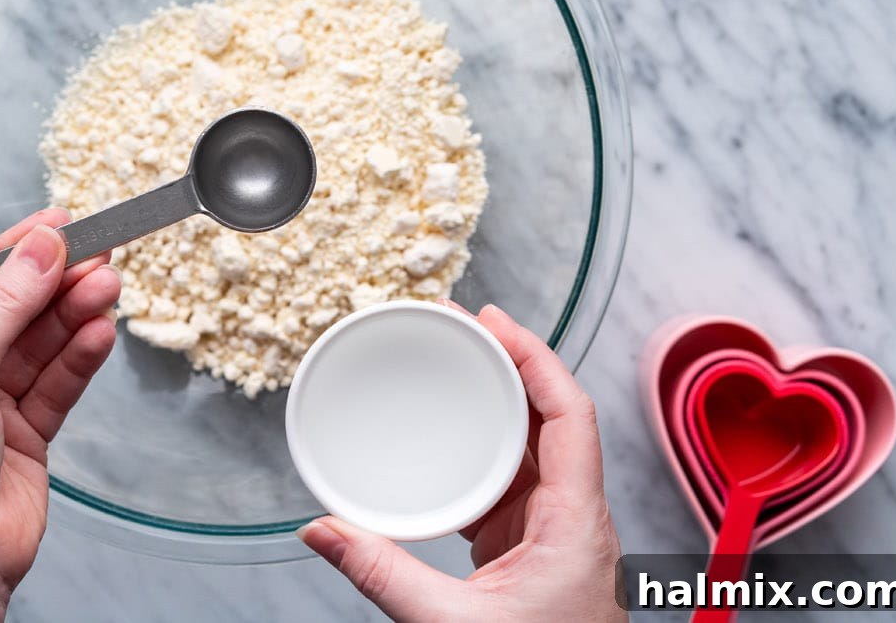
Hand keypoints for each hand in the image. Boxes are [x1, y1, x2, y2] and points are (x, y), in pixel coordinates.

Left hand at [0, 209, 121, 621]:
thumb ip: (3, 307)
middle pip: (9, 310)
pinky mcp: (23, 437)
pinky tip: (100, 332)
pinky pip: (56, 384)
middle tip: (98, 249)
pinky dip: (79, 358)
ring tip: (109, 285)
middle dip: (53, 281)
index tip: (56, 221)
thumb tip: (38, 248)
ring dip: (73, 314)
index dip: (11, 250)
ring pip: (39, 345)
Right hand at [297, 304, 624, 622]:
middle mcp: (576, 518)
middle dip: (507, 363)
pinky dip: (485, 449)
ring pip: (535, 446)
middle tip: (459, 326)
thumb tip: (320, 530)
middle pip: (552, 416)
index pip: (570, 414)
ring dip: (498, 403)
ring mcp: (557, 533)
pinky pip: (515, 480)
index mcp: (576, 525)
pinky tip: (453, 438)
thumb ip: (381, 574)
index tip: (491, 321)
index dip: (534, 356)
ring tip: (455, 365)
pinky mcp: (534, 549)